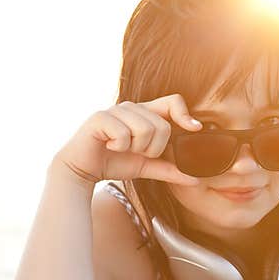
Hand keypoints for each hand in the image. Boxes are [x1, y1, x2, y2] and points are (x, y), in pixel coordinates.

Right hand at [53, 93, 203, 187]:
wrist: (83, 170)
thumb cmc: (114, 163)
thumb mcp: (147, 167)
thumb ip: (170, 169)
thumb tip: (195, 178)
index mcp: (146, 113)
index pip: (173, 101)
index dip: (185, 114)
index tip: (194, 128)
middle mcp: (132, 107)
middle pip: (163, 125)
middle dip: (154, 149)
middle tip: (137, 152)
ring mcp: (116, 110)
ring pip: (146, 129)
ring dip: (136, 148)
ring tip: (122, 150)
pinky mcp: (100, 117)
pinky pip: (124, 134)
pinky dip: (119, 147)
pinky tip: (108, 147)